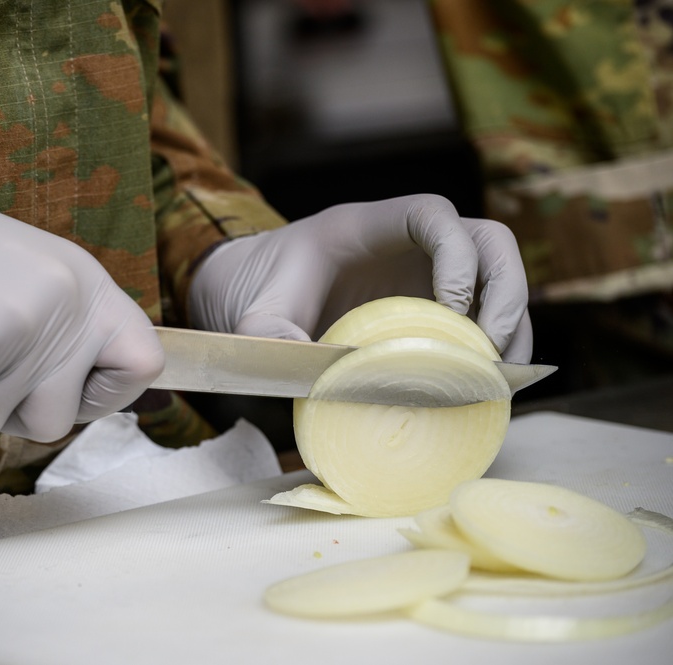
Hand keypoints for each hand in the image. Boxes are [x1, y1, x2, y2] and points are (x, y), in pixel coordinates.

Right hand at [0, 154, 163, 440]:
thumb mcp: (27, 276)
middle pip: (57, 420)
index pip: (145, 363)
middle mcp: (65, 304)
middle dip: (7, 412)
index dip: (103, 394)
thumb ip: (64, 330)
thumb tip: (80, 399)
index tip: (62, 388)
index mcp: (86, 283)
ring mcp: (20, 327)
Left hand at [188, 194, 532, 361]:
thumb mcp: (250, 314)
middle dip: (505, 291)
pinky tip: (483, 387)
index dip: (457, 253)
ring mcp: (423, 274)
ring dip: (512, 323)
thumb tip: (314, 376)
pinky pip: (481, 316)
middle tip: (488, 351)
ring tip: (494, 377)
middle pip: (488, 240)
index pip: (432, 213)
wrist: (247, 293)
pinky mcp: (428, 307)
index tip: (452, 307)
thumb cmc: (253, 290)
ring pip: (498, 277)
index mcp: (365, 227)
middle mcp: (406, 245)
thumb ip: (270, 338)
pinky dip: (494, 348)